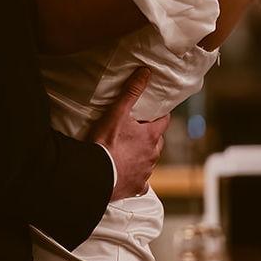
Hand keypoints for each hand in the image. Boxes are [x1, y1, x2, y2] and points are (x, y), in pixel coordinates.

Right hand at [91, 67, 170, 201]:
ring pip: (150, 161)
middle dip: (151, 137)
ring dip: (144, 156)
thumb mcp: (117, 112)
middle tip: (138, 131)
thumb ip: (131, 91)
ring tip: (130, 152)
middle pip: (158, 142)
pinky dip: (137, 178)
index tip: (155, 112)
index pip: (164, 121)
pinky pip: (141, 183)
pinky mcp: (136, 187)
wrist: (96, 174)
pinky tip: (129, 176)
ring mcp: (145, 172)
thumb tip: (145, 73)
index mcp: (151, 137)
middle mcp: (152, 155)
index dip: (160, 115)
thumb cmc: (107, 143)